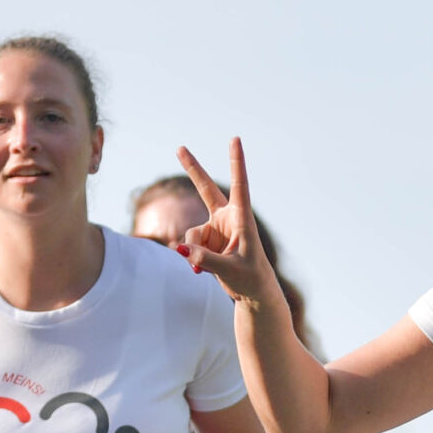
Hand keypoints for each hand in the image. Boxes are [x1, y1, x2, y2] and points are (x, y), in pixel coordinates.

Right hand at [172, 140, 281, 308]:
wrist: (252, 293)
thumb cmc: (250, 279)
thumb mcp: (230, 270)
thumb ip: (205, 259)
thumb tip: (181, 249)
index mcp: (242, 219)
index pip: (240, 186)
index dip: (236, 162)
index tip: (235, 139)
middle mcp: (227, 219)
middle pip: (206, 189)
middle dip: (192, 169)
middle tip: (179, 148)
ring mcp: (215, 229)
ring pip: (192, 235)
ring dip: (195, 253)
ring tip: (206, 269)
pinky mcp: (206, 241)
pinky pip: (189, 247)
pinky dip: (192, 260)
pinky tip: (202, 272)